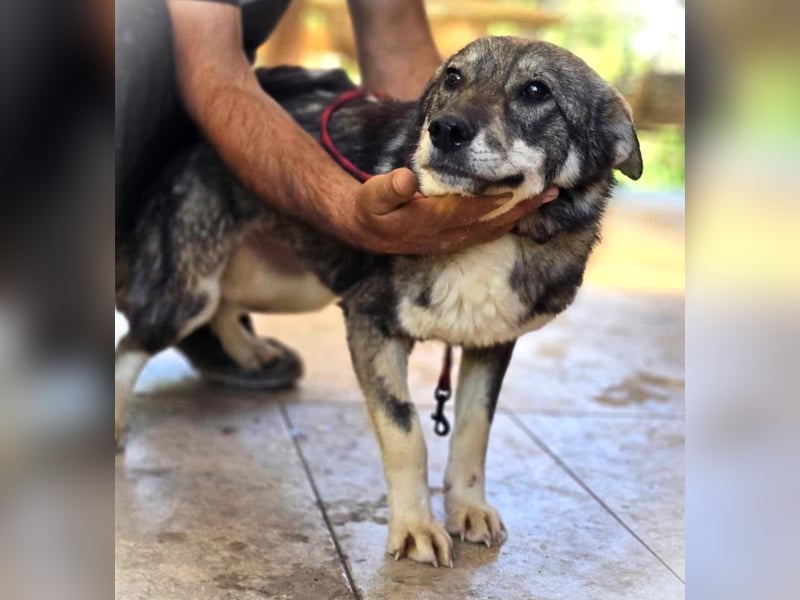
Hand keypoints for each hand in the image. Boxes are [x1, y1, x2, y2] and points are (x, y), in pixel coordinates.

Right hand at [341, 168, 558, 253]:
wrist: (366, 232)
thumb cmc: (371, 208)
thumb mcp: (371, 197)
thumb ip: (388, 188)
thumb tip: (407, 178)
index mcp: (429, 222)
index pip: (470, 211)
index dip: (496, 200)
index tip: (521, 187)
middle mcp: (445, 236)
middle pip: (491, 222)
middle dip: (522, 209)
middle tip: (551, 192)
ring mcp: (452, 240)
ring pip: (493, 228)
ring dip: (521, 215)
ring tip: (546, 198)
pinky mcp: (454, 240)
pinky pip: (487, 231)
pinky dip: (508, 220)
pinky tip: (523, 209)